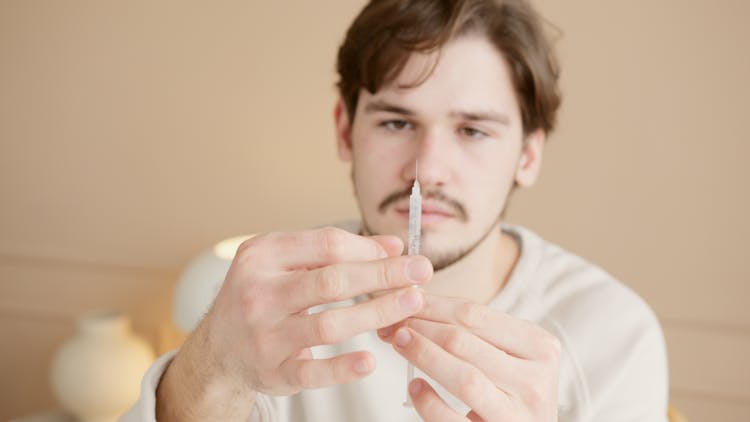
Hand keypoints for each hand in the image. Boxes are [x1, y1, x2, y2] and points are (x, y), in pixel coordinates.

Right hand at [156, 227, 432, 420]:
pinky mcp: (272, 371)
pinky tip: (370, 361)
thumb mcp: (285, 262)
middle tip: (421, 271)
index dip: (369, 249)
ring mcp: (264, 335)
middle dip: (383, 275)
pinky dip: (342, 368)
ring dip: (376, 313)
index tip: (401, 253)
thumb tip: (392, 246)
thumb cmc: (261, 296)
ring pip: (328, 324)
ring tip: (411, 304)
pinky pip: (312, 371)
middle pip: (332, 280)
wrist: (218, 347)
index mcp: (262, 256)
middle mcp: (258, 293)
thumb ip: (334, 251)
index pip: (326, 245)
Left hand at [378, 293, 559, 420]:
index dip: (432, 305)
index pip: (475, 315)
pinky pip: (453, 419)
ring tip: (398, 342)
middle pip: (464, 342)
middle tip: (392, 323)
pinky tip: (414, 386)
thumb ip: (474, 331)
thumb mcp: (508, 355)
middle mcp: (535, 380)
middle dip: (421, 328)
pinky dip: (429, 401)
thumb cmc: (512, 390)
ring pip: (464, 378)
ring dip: (423, 355)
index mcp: (540, 346)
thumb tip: (415, 303)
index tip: (402, 299)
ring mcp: (519, 414)